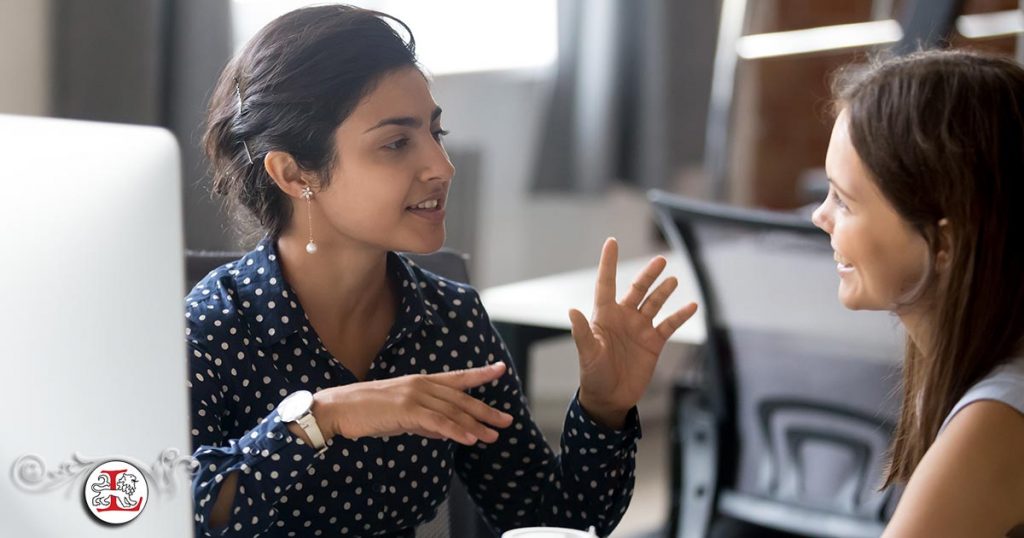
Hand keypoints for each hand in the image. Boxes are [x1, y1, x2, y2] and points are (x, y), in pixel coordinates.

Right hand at [311, 362, 513, 444]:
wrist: (339, 409)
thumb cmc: (367, 412)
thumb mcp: (402, 415)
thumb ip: (425, 420)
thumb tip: (445, 431)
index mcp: (421, 382)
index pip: (457, 377)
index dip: (480, 374)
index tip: (500, 369)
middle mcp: (421, 385)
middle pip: (461, 398)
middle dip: (486, 411)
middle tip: (506, 420)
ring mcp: (414, 395)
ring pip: (452, 411)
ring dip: (475, 425)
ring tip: (493, 436)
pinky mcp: (406, 410)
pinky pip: (437, 422)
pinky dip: (455, 431)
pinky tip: (469, 439)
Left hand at [569, 238, 697, 427]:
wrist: (610, 398)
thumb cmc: (593, 375)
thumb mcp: (587, 354)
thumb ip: (582, 333)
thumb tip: (572, 311)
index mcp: (604, 315)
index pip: (606, 283)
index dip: (608, 262)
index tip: (612, 241)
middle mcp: (623, 317)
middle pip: (637, 289)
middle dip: (648, 274)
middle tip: (660, 260)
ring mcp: (640, 328)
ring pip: (655, 303)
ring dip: (664, 291)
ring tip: (673, 279)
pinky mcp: (653, 343)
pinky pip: (669, 325)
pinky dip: (681, 315)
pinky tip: (692, 306)